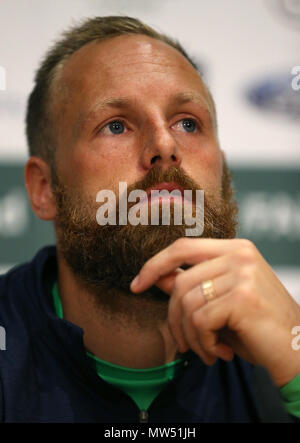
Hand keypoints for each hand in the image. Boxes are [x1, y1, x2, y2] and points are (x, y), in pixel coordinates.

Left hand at [130, 238, 299, 386]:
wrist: (297, 351)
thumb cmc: (257, 327)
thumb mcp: (220, 303)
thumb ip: (191, 285)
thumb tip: (157, 277)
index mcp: (235, 249)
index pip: (182, 247)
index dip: (154, 264)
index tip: (136, 284)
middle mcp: (240, 254)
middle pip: (180, 281)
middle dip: (173, 317)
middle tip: (185, 343)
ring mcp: (242, 273)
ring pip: (187, 303)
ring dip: (190, 336)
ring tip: (205, 351)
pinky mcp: (243, 297)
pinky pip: (199, 320)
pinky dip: (203, 343)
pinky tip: (219, 353)